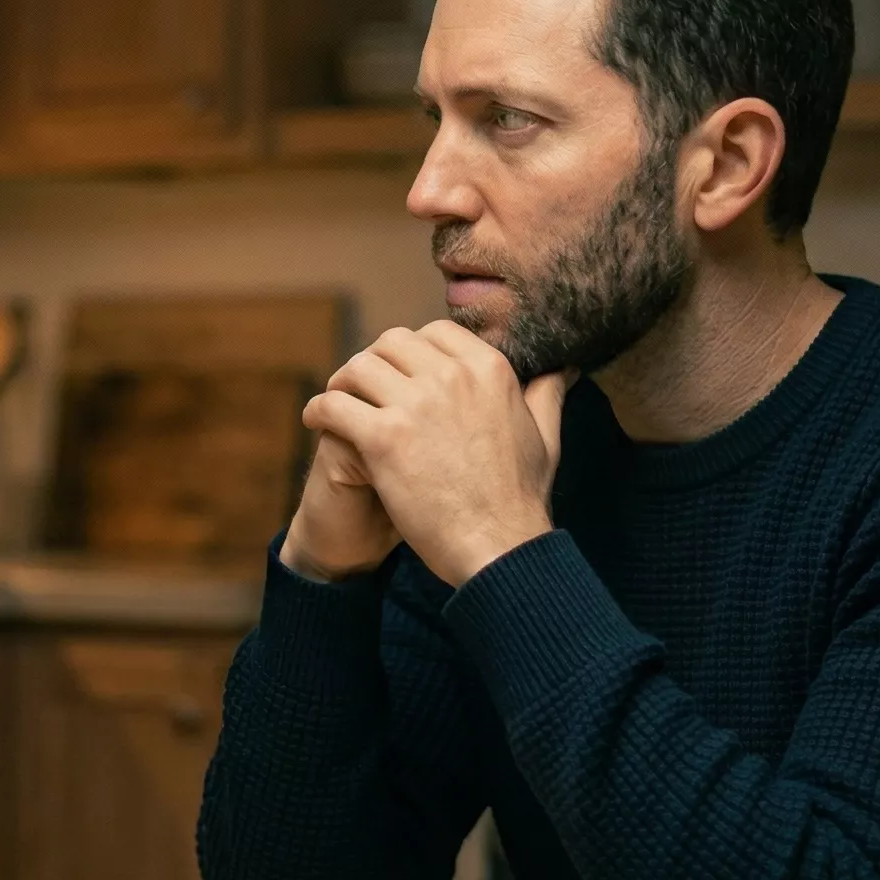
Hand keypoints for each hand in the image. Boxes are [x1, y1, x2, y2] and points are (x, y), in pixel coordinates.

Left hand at [300, 323, 568, 589]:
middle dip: (374, 362)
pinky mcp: (384, 438)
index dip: (411, 350)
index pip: (434, 332)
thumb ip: (547, 393)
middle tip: (362, 387)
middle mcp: (452, 376)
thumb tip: (563, 364)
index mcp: (489, 368)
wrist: (498, 548)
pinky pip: (334, 405)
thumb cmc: (520, 499)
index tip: (399, 373)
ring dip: (343, 383)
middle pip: (391, 343)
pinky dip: (318, 410)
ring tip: (336, 402)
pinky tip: (317, 421)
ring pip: (358, 368)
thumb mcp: (546, 435)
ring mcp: (416, 405)